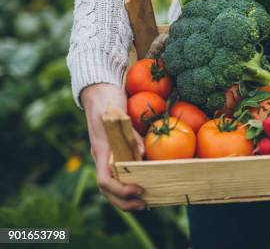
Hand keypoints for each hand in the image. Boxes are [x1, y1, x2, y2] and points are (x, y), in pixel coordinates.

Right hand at [81, 83, 145, 209]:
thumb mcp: (118, 113)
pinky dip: (129, 184)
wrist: (99, 91)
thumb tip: (142, 153)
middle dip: (125, 201)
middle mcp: (102, 157)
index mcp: (101, 150)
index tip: (138, 189)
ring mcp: (107, 156)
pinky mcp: (114, 152)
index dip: (120, 190)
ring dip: (126, 197)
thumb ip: (129, 133)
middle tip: (145, 204)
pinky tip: (144, 184)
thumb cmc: (108, 100)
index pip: (105, 180)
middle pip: (108, 190)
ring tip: (146, 201)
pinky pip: (119, 174)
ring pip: (112, 185)